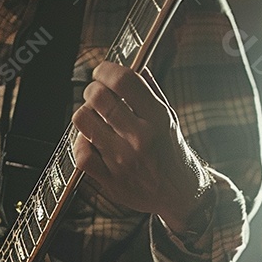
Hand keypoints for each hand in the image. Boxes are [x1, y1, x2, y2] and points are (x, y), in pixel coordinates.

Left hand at [72, 61, 211, 234]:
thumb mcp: (170, 120)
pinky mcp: (111, 180)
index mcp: (158, 119)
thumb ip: (151, 93)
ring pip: (83, 122)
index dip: (106, 70)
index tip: (102, 72)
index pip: (124, 80)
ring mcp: (124, 161)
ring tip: (93, 118)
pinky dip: (81, 143)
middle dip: (92, 90)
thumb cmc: (173, 154)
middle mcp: (140, 138)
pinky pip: (81, 155)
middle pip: (98, 97)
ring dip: (84, 114)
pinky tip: (90, 141)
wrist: (180, 196)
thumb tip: (135, 66)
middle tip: (95, 95)